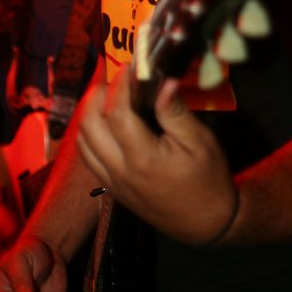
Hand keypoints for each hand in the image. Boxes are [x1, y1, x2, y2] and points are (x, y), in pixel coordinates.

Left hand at [76, 73, 237, 244]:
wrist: (206, 224)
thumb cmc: (208, 181)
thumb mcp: (200, 142)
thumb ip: (175, 111)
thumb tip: (163, 81)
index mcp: (143, 158)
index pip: (118, 112)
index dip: (120, 85)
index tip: (130, 68)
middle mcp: (120, 170)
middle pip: (89, 125)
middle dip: (96, 95)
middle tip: (115, 79)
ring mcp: (112, 181)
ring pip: (83, 141)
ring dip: (89, 113)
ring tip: (108, 96)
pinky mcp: (112, 188)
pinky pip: (89, 157)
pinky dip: (90, 134)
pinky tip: (106, 122)